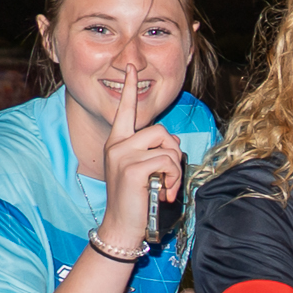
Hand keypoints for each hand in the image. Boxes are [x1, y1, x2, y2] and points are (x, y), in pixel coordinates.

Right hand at [95, 58, 185, 247]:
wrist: (122, 224)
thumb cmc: (136, 198)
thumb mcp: (142, 170)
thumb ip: (153, 151)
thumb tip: (173, 142)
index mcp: (117, 142)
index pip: (124, 111)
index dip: (129, 89)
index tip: (132, 68)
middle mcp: (117, 145)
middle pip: (160, 131)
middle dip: (174, 152)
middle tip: (169, 174)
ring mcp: (123, 155)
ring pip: (167, 146)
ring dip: (175, 169)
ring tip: (165, 185)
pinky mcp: (133, 167)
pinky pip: (168, 162)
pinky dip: (174, 179)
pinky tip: (164, 192)